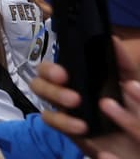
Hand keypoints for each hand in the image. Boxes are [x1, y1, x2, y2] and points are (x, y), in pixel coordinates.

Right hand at [36, 37, 139, 158]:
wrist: (132, 131)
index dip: (50, 69)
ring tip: (76, 103)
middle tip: (68, 88)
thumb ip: (122, 62)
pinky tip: (82, 126)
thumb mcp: (128, 80)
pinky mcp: (64, 126)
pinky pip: (51, 121)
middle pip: (39, 80)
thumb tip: (112, 40)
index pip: (51, 66)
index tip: (63, 74)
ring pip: (42, 100)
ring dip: (55, 98)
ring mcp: (61, 108)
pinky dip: (63, 122)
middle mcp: (63, 89)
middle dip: (48, 83)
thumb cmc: (127, 102)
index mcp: (74, 76)